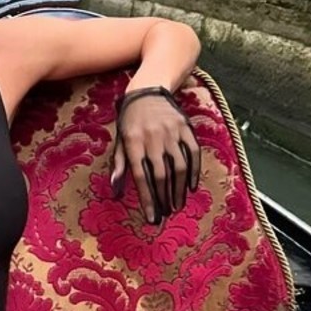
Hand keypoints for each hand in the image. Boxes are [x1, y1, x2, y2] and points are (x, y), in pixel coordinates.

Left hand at [111, 87, 200, 224]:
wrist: (147, 91)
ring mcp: (171, 132)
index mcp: (133, 142)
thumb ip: (119, 164)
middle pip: (160, 175)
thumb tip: (116, 190)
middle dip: (163, 198)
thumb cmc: (130, 121)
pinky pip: (193, 153)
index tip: (151, 219)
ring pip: (179, 166)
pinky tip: (192, 187)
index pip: (140, 177)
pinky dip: (194, 171)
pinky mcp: (185, 127)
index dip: (147, 199)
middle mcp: (152, 138)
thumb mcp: (120, 140)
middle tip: (166, 214)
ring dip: (179, 189)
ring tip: (177, 205)